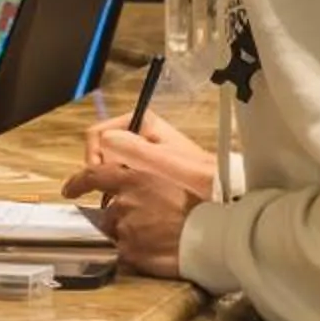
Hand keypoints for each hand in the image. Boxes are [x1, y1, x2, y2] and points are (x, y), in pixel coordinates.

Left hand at [64, 122, 213, 279]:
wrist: (210, 235)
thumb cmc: (198, 207)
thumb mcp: (167, 181)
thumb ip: (142, 184)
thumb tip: (129, 190)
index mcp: (134, 180)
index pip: (93, 176)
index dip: (77, 182)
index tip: (69, 189)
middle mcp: (124, 203)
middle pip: (107, 214)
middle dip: (120, 221)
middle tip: (145, 226)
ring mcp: (125, 229)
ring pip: (116, 235)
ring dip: (130, 237)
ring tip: (156, 239)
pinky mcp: (130, 252)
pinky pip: (123, 254)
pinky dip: (134, 254)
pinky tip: (153, 252)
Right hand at [78, 110, 218, 203]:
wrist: (224, 190)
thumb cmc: (197, 175)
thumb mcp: (165, 161)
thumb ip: (135, 149)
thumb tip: (104, 142)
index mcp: (141, 121)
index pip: (97, 133)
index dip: (94, 156)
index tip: (101, 179)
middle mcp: (139, 132)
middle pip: (101, 148)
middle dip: (100, 170)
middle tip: (110, 194)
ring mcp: (142, 149)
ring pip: (109, 162)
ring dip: (109, 181)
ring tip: (119, 200)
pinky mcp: (146, 166)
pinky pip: (121, 173)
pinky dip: (118, 186)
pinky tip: (129, 200)